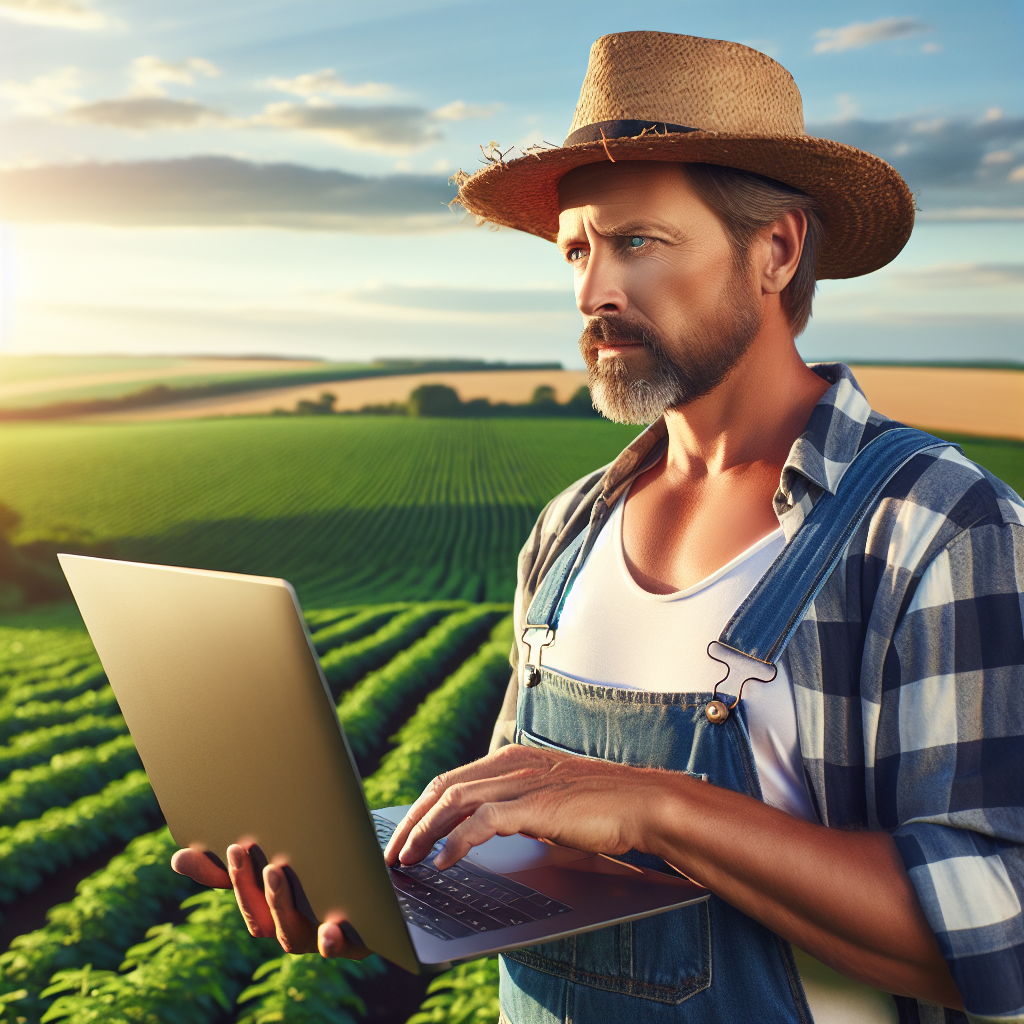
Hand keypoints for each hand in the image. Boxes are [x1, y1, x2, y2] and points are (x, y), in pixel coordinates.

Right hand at [171, 843, 371, 959]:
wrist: (383, 878)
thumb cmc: (323, 867)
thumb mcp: (283, 856)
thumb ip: (232, 866)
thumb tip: (178, 858)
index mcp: (274, 911)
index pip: (244, 901)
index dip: (233, 879)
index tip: (230, 845)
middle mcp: (293, 930)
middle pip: (263, 919)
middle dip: (249, 886)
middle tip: (244, 850)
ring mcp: (322, 937)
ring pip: (293, 935)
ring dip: (280, 905)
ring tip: (276, 871)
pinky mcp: (357, 940)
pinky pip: (343, 948)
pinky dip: (333, 942)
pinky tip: (330, 928)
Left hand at [383, 744, 669, 869]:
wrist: (642, 804)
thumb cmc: (600, 807)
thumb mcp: (547, 802)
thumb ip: (516, 809)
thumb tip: (481, 834)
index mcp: (512, 758)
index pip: (451, 780)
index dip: (421, 808)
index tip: (403, 833)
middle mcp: (511, 763)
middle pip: (443, 787)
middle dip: (411, 821)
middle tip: (391, 852)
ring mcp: (522, 782)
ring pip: (453, 802)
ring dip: (423, 833)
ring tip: (405, 859)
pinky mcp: (534, 805)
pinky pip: (481, 822)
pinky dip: (455, 842)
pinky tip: (442, 861)